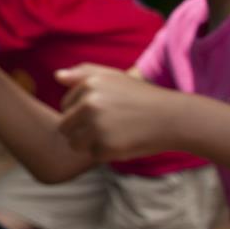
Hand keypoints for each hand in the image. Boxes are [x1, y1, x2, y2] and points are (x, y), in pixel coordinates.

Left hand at [56, 64, 181, 161]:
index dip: (82, 112)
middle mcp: (89, 103)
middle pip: (65, 127)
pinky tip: (123, 142)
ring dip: (90, 144)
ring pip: (74, 143)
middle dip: (81, 130)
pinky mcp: (106, 146)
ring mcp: (97, 125)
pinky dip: (106, 153)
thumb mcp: (114, 77)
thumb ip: (84, 73)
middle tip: (108, 126)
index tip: (105, 110)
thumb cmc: (141, 97)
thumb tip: (57, 76)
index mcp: (89, 84)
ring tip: (113, 134)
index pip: (65, 105)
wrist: (172, 118)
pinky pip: (92, 155)